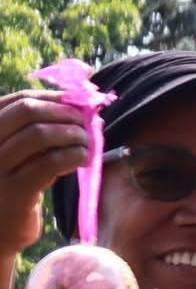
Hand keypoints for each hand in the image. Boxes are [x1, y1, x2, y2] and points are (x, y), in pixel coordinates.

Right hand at [0, 92, 90, 255]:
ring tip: (88, 141)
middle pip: (26, 111)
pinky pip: (48, 163)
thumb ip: (36, 134)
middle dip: (62, 112)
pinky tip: (84, 158)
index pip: (16, 100)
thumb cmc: (13, 188)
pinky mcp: (14, 191)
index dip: (50, 98)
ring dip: (71, 133)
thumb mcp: (18, 155)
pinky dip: (72, 156)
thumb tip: (77, 110)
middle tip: (85, 122)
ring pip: (38, 134)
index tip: (76, 103)